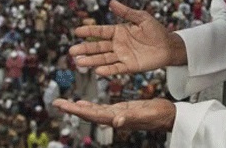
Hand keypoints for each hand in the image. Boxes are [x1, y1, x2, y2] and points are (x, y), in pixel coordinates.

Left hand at [52, 98, 175, 131]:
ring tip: (65, 103)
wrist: (169, 116)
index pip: (92, 115)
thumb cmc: (160, 115)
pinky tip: (84, 104)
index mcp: (116, 118)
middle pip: (88, 114)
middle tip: (56, 102)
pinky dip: (90, 106)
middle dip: (72, 109)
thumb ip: (131, 118)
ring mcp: (117, 114)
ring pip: (93, 111)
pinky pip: (101, 108)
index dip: (76, 111)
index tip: (61, 105)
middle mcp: (114, 117)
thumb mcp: (145, 114)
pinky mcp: (122, 110)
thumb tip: (115, 122)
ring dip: (78, 108)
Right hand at [69, 0, 185, 75]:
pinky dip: (108, 70)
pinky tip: (98, 71)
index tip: (76, 31)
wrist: (169, 46)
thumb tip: (111, 2)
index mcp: (119, 31)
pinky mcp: (130, 66)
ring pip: (104, 59)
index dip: (89, 32)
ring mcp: (122, 56)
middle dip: (85, 49)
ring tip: (79, 62)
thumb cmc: (156, 30)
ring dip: (92, 61)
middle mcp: (118, 44)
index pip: (101, 32)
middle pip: (98, 47)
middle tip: (72, 51)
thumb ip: (126, 12)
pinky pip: (117, 68)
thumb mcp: (142, 18)